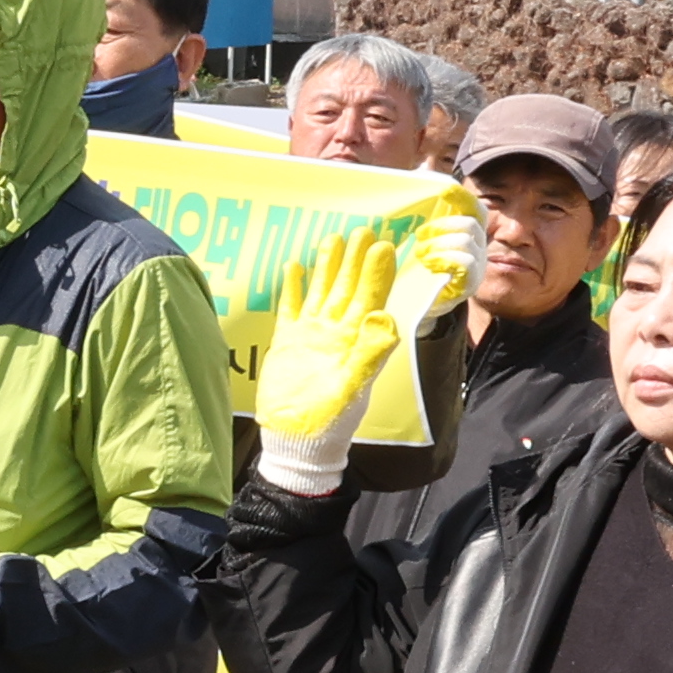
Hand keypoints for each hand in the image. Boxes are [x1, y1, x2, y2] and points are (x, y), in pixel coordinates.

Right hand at [251, 224, 420, 491]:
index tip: (383, 245)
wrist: (296, 442)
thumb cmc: (328, 421)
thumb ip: (369, 354)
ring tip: (332, 238)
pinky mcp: (287, 342)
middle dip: (354, 260)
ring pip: (322, 292)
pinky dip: (292, 288)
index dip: (376, 273)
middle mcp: (336, 333)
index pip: (369, 299)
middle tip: (362, 230)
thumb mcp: (351, 388)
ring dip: (328, 267)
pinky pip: (291, 308)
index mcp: (355, 341)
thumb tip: (385, 318)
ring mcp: (311, 336)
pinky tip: (294, 267)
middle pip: (347, 288)